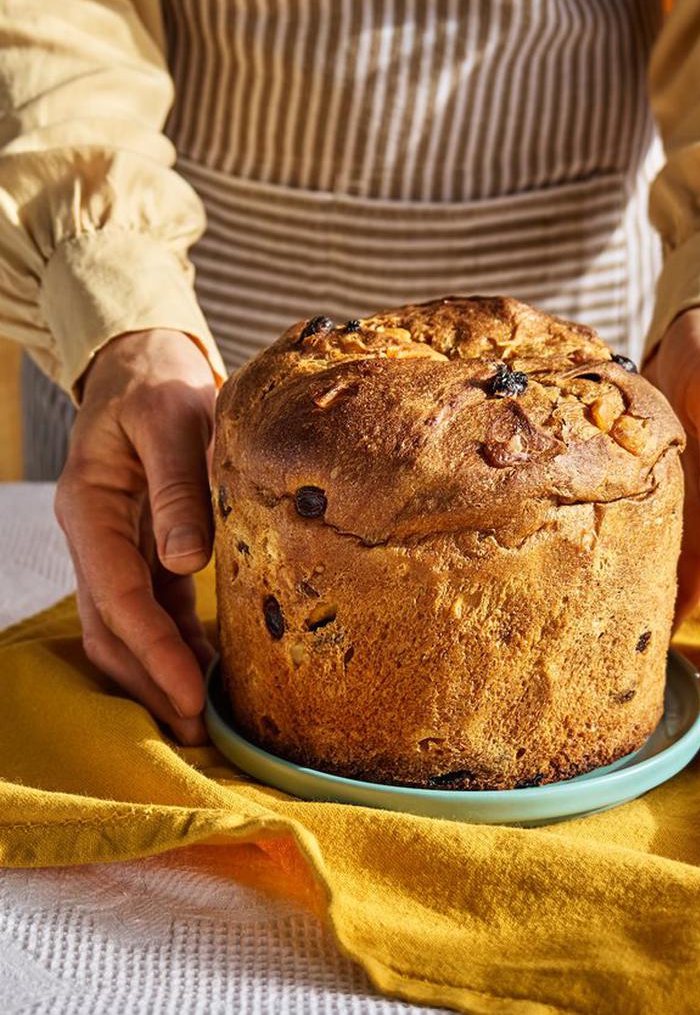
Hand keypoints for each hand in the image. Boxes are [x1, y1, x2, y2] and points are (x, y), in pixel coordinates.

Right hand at [54, 329, 217, 744]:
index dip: (153, 653)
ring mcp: (116, 545)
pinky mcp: (143, 547)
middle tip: (199, 731)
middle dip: (150, 681)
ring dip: (160, 671)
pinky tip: (211, 666)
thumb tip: (183, 562)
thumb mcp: (173, 418)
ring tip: (205, 717)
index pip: (117, 598)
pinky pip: (151, 607)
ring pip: (126, 626)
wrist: (146, 365)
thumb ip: (179, 483)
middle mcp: (95, 535)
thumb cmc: (159, 384)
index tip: (192, 695)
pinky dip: (175, 642)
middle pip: (111, 628)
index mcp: (90, 507)